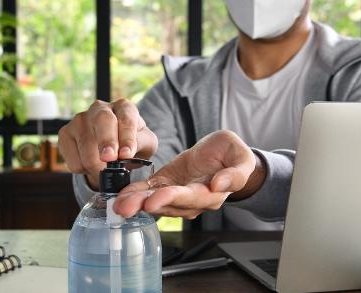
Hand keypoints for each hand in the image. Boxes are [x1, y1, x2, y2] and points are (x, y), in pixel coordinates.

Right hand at [58, 99, 158, 188]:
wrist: (112, 151)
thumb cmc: (130, 144)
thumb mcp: (146, 143)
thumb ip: (141, 143)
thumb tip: (126, 151)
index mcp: (124, 107)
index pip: (126, 119)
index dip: (126, 137)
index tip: (126, 154)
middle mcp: (101, 108)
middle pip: (102, 121)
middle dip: (106, 141)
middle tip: (109, 158)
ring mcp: (80, 119)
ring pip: (85, 145)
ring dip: (96, 165)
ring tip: (105, 168)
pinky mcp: (65, 133)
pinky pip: (72, 158)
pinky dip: (83, 169)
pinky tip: (90, 162)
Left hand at [112, 130, 264, 218]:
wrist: (224, 155)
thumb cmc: (234, 156)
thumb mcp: (242, 158)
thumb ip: (236, 174)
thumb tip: (219, 185)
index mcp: (212, 194)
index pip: (191, 198)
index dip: (173, 198)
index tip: (155, 199)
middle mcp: (192, 200)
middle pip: (168, 204)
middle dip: (146, 204)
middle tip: (126, 207)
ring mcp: (177, 194)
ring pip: (155, 200)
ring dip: (136, 202)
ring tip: (118, 204)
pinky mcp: (166, 183)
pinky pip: (149, 190)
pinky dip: (134, 193)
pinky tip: (120, 195)